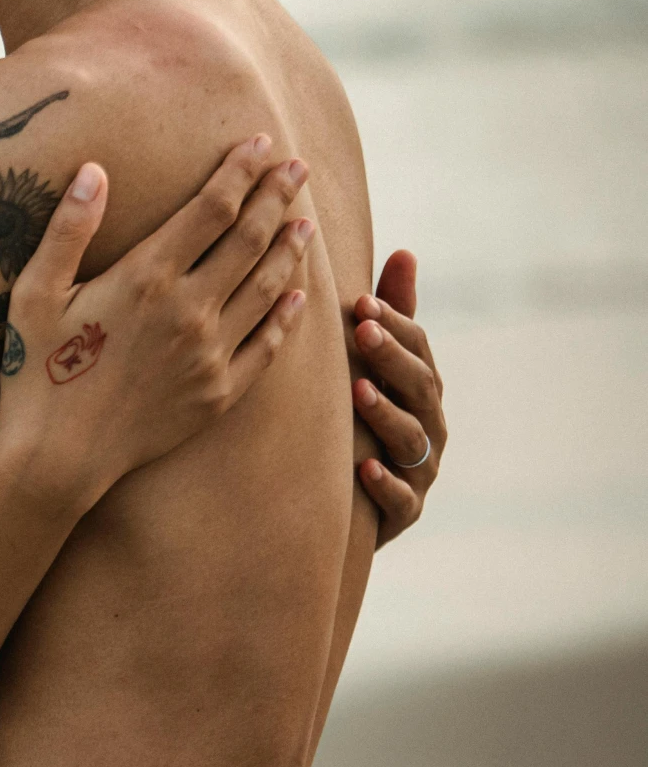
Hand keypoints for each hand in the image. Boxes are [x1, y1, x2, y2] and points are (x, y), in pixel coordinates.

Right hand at [0, 137, 311, 507]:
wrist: (57, 459)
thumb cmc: (34, 373)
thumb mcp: (33, 295)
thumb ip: (67, 230)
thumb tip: (95, 170)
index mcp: (145, 278)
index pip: (210, 209)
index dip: (239, 171)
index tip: (259, 142)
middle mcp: (189, 310)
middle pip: (249, 239)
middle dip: (276, 196)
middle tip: (297, 167)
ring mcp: (210, 354)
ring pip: (268, 287)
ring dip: (290, 248)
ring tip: (306, 220)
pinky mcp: (219, 393)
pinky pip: (267, 345)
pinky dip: (287, 314)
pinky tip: (299, 295)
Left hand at [352, 249, 444, 544]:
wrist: (337, 507)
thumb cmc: (358, 421)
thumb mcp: (375, 368)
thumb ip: (393, 316)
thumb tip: (405, 251)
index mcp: (422, 391)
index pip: (419, 351)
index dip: (397, 325)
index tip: (362, 302)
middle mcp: (428, 428)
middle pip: (421, 389)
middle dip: (394, 359)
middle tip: (363, 330)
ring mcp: (419, 473)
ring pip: (411, 441)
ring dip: (387, 414)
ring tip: (359, 391)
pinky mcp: (402, 515)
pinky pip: (401, 501)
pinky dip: (386, 485)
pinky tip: (363, 467)